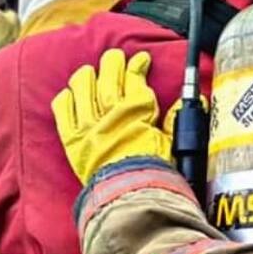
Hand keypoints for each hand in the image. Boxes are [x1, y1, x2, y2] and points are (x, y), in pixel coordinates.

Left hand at [51, 48, 171, 184]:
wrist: (132, 197)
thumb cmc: (155, 174)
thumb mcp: (172, 145)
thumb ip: (175, 121)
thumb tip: (189, 100)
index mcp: (136, 112)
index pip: (135, 79)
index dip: (137, 66)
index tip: (140, 59)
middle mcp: (110, 113)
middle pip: (108, 77)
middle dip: (112, 63)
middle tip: (115, 56)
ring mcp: (89, 125)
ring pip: (82, 88)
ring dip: (86, 76)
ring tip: (89, 71)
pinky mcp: (73, 139)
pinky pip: (63, 111)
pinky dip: (65, 99)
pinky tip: (69, 93)